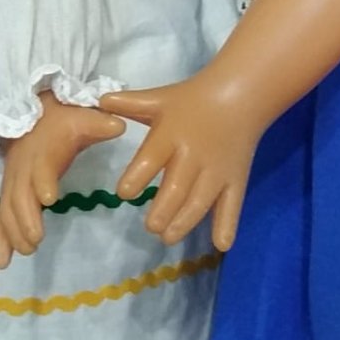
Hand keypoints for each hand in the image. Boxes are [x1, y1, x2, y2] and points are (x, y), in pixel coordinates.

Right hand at [0, 94, 124, 268]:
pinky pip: (1, 216)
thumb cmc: (64, 119)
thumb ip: (100, 124)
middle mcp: (24, 169)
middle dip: (26, 217)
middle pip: (20, 195)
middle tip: (36, 239)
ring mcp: (14, 182)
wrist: (36, 113)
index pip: (41, 167)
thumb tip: (119, 126)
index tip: (49, 199)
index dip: (43, 181)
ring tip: (27, 250)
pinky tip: (1, 262)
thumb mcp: (83, 117)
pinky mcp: (10, 192)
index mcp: (43, 151)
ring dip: (13, 231)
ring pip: (9, 209)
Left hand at [100, 75, 261, 251]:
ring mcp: (217, 169)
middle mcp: (194, 155)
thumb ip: (130, 104)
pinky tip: (221, 245)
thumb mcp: (160, 99)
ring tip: (168, 237)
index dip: (137, 175)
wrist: (239, 95)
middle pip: (177, 187)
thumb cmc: (192, 99)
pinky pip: (232, 204)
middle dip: (163, 210)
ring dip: (184, 222)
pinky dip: (227, 224)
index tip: (123, 193)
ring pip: (200, 201)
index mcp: (171, 134)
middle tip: (151, 226)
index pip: (152, 157)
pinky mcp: (235, 179)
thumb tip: (99, 101)